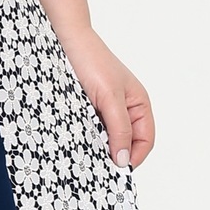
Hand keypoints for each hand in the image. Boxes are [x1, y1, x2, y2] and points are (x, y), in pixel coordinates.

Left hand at [58, 28, 153, 167]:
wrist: (64, 39)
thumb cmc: (92, 61)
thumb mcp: (109, 98)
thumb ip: (119, 129)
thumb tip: (124, 160)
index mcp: (139, 104)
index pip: (145, 141)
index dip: (134, 157)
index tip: (116, 170)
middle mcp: (124, 109)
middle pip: (126, 143)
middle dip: (114, 154)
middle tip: (98, 166)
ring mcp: (105, 109)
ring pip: (106, 139)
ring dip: (97, 146)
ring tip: (85, 152)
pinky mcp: (86, 108)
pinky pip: (90, 130)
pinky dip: (85, 137)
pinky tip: (75, 140)